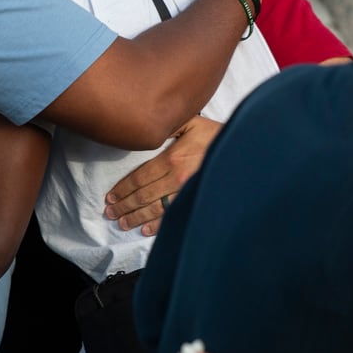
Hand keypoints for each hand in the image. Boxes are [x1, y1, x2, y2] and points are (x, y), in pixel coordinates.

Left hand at [105, 116, 220, 234]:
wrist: (242, 153)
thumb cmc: (215, 135)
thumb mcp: (191, 122)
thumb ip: (168, 127)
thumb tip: (147, 130)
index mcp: (173, 159)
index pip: (140, 177)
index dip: (123, 188)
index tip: (110, 196)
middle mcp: (177, 179)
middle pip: (143, 196)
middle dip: (124, 205)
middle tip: (110, 213)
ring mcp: (187, 193)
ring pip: (155, 209)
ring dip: (136, 217)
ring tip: (122, 222)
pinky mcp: (196, 202)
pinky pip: (173, 216)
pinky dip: (157, 226)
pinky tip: (144, 230)